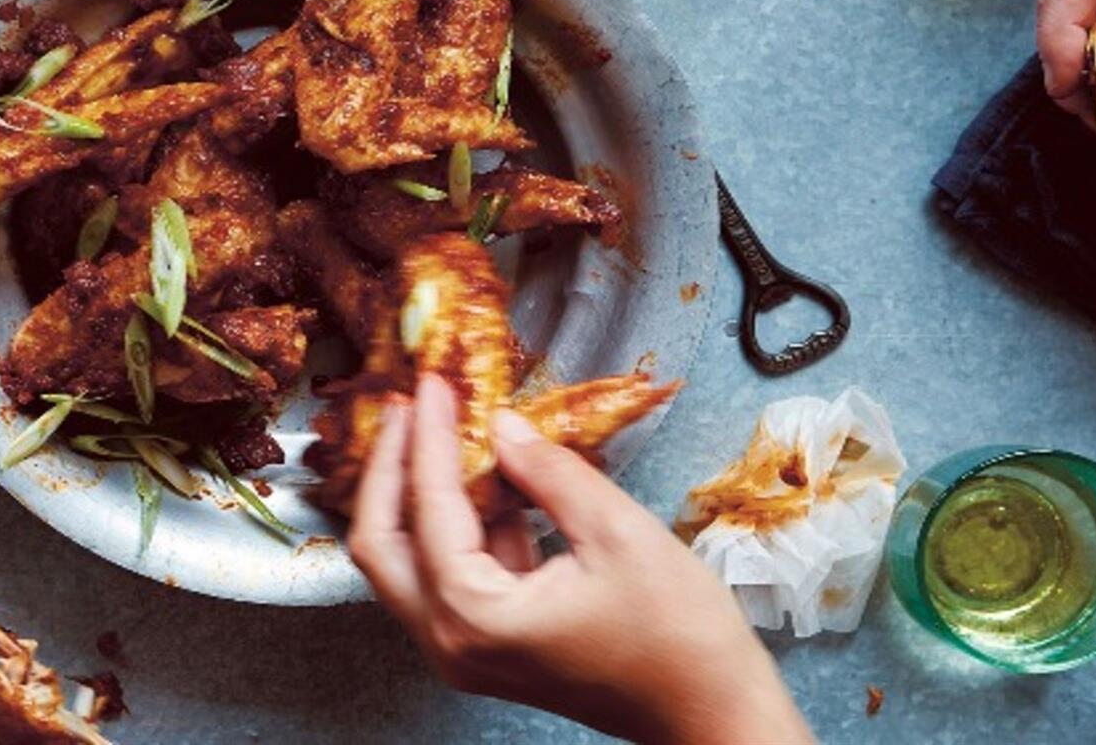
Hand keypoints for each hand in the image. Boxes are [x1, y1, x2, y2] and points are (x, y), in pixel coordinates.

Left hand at [349, 374, 810, 744]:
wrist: (712, 712)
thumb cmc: (679, 636)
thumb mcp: (618, 533)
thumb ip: (551, 473)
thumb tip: (501, 425)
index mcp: (475, 617)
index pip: (428, 507)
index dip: (429, 436)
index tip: (432, 382)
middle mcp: (453, 642)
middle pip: (383, 543)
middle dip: (392, 468)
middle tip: (411, 405)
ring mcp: (467, 650)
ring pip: (411, 559)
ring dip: (421, 493)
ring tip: (444, 426)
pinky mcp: (490, 645)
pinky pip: (451, 575)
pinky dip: (461, 523)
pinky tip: (491, 475)